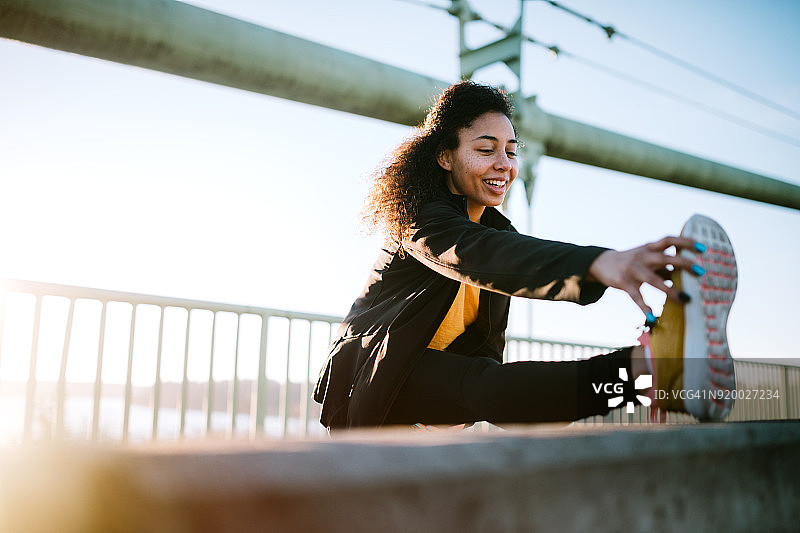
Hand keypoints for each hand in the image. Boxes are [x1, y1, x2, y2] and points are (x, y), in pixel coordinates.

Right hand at [587, 236, 702, 318]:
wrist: (600, 262)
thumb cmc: (630, 261)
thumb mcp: (645, 258)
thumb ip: (663, 265)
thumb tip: (683, 277)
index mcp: (649, 248)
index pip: (669, 240)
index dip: (685, 242)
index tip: (702, 248)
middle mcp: (642, 257)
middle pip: (665, 258)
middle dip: (683, 264)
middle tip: (700, 272)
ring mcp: (632, 269)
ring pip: (653, 280)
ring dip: (670, 290)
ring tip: (685, 299)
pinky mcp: (623, 282)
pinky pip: (636, 297)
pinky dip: (644, 308)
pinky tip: (652, 318)